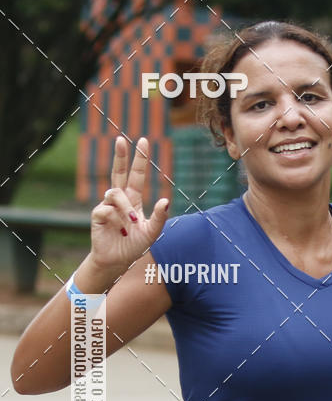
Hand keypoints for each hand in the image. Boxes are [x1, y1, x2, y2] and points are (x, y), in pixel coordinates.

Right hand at [89, 136, 169, 274]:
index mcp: (133, 199)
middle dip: (120, 156)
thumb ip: (159, 217)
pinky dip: (116, 221)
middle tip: (120, 139)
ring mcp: (107, 206)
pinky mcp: (97, 215)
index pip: (136, 175)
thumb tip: (165, 200)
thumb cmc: (134, 246)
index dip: (139, 159)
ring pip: (115, 194)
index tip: (144, 141)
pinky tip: (120, 231)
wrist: (117, 261)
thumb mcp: (151, 232)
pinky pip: (106, 210)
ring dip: (126, 208)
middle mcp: (119, 199)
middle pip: (118, 172)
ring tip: (132, 223)